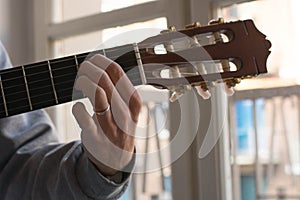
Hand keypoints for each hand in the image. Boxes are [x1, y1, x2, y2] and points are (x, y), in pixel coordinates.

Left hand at [72, 54, 141, 175]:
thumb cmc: (119, 126)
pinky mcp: (95, 137)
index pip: (117, 71)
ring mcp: (111, 126)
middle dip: (87, 69)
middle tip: (82, 70)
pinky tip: (79, 107)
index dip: (100, 60)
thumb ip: (119, 87)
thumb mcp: (127, 108)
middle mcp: (125, 113)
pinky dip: (76, 106)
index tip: (92, 60)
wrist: (116, 158)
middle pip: (103, 78)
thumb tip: (100, 62)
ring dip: (82, 82)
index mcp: (134, 102)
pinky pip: (80, 113)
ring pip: (95, 92)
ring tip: (79, 83)